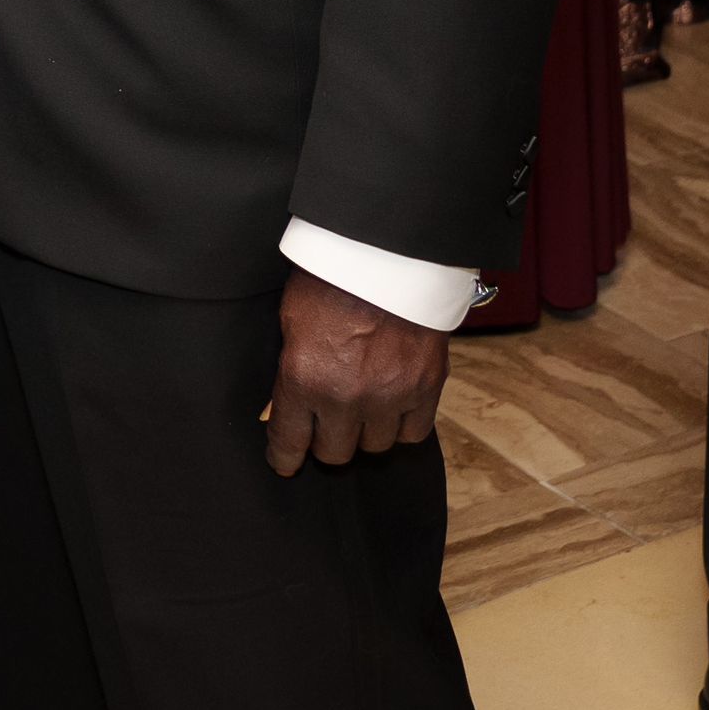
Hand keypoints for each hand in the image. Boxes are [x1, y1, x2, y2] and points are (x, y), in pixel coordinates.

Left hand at [264, 269, 449, 476]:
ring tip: (361, 407)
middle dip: (326, 439)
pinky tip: (392, 406)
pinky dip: (401, 424)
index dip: (283, 457)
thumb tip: (282, 401)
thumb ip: (289, 365)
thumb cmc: (331, 274)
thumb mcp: (290, 317)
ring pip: (374, 447)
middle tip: (326, 421)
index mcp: (304, 376)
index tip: (284, 461)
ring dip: (365, 431)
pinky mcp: (425, 388)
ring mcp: (389, 395)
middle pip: (334, 453)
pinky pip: (412, 433)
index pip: (288, 442)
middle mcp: (345, 396)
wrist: (387, 248)